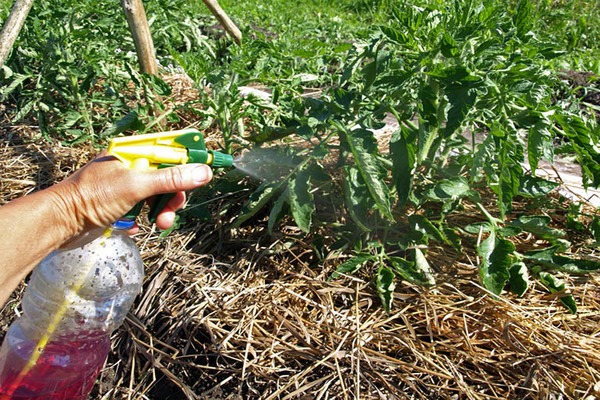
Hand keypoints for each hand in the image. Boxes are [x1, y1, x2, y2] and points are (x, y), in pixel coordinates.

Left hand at [50, 150, 212, 236]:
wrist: (61, 223)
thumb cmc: (91, 197)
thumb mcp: (136, 186)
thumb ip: (171, 179)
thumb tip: (203, 172)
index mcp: (133, 153)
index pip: (171, 149)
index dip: (191, 158)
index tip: (210, 165)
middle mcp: (131, 166)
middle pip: (168, 176)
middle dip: (174, 195)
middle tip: (172, 209)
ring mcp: (125, 186)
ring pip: (158, 195)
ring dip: (163, 211)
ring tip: (158, 224)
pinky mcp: (120, 205)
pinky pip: (145, 208)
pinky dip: (146, 218)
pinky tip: (137, 226)